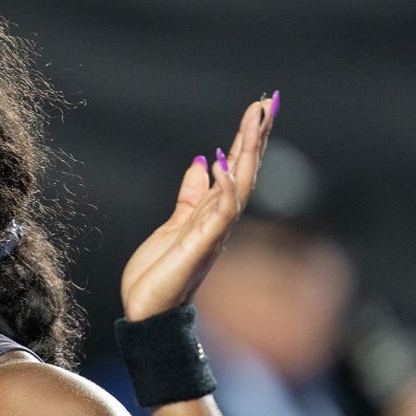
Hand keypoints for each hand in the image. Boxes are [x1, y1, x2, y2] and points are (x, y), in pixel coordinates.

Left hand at [120, 93, 277, 320]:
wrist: (147, 312)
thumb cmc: (159, 274)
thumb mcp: (173, 225)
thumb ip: (190, 197)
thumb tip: (202, 165)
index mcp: (212, 214)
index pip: (235, 169)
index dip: (248, 139)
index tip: (259, 108)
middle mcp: (219, 221)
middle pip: (244, 171)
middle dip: (256, 137)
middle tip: (268, 102)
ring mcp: (212, 233)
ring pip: (239, 186)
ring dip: (248, 153)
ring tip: (256, 120)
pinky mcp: (200, 246)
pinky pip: (219, 213)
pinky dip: (223, 188)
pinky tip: (223, 162)